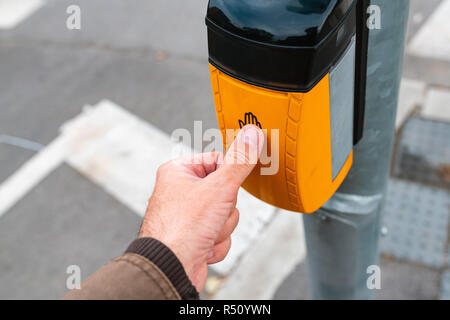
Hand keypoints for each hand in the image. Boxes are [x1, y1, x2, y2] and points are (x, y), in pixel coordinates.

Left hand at [139, 125, 263, 291]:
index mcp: (179, 172)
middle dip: (225, 209)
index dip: (229, 177)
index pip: (218, 160)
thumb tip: (252, 134)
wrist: (171, 267)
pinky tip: (203, 246)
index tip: (229, 186)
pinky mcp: (193, 236)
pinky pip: (219, 234)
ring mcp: (187, 216)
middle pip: (225, 191)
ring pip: (225, 214)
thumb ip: (239, 160)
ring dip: (222, 227)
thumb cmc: (182, 227)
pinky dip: (216, 243)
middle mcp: (180, 192)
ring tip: (205, 233)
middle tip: (212, 214)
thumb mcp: (219, 186)